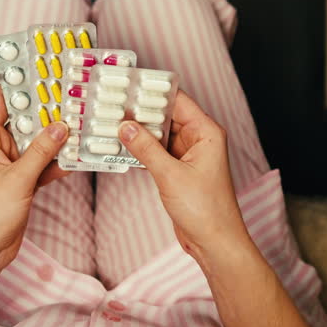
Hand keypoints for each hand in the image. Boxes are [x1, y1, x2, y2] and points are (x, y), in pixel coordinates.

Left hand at [0, 85, 69, 277]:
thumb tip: (60, 127)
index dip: (19, 83)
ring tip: (79, 122)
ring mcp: (10, 163)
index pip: (0, 100)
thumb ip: (41, 151)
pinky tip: (76, 155)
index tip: (41, 70)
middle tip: (70, 95)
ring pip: (37, 141)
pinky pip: (42, 162)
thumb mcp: (18, 179)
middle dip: (46, 109)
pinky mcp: (21, 180)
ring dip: (55, 136)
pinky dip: (57, 160)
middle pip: (24, 118)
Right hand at [118, 90, 250, 261]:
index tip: (130, 84)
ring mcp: (188, 155)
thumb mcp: (170, 175)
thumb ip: (146, 148)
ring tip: (111, 122)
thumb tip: (126, 126)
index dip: (153, 91)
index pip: (177, 100)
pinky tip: (120, 146)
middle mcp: (199, 139)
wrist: (214, 242)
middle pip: (165, 115)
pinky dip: (140, 149)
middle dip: (140, 111)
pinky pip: (156, 151)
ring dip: (138, 132)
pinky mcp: (179, 170)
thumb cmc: (206, 210)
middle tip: (113, 104)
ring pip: (159, 134)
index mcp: (206, 132)